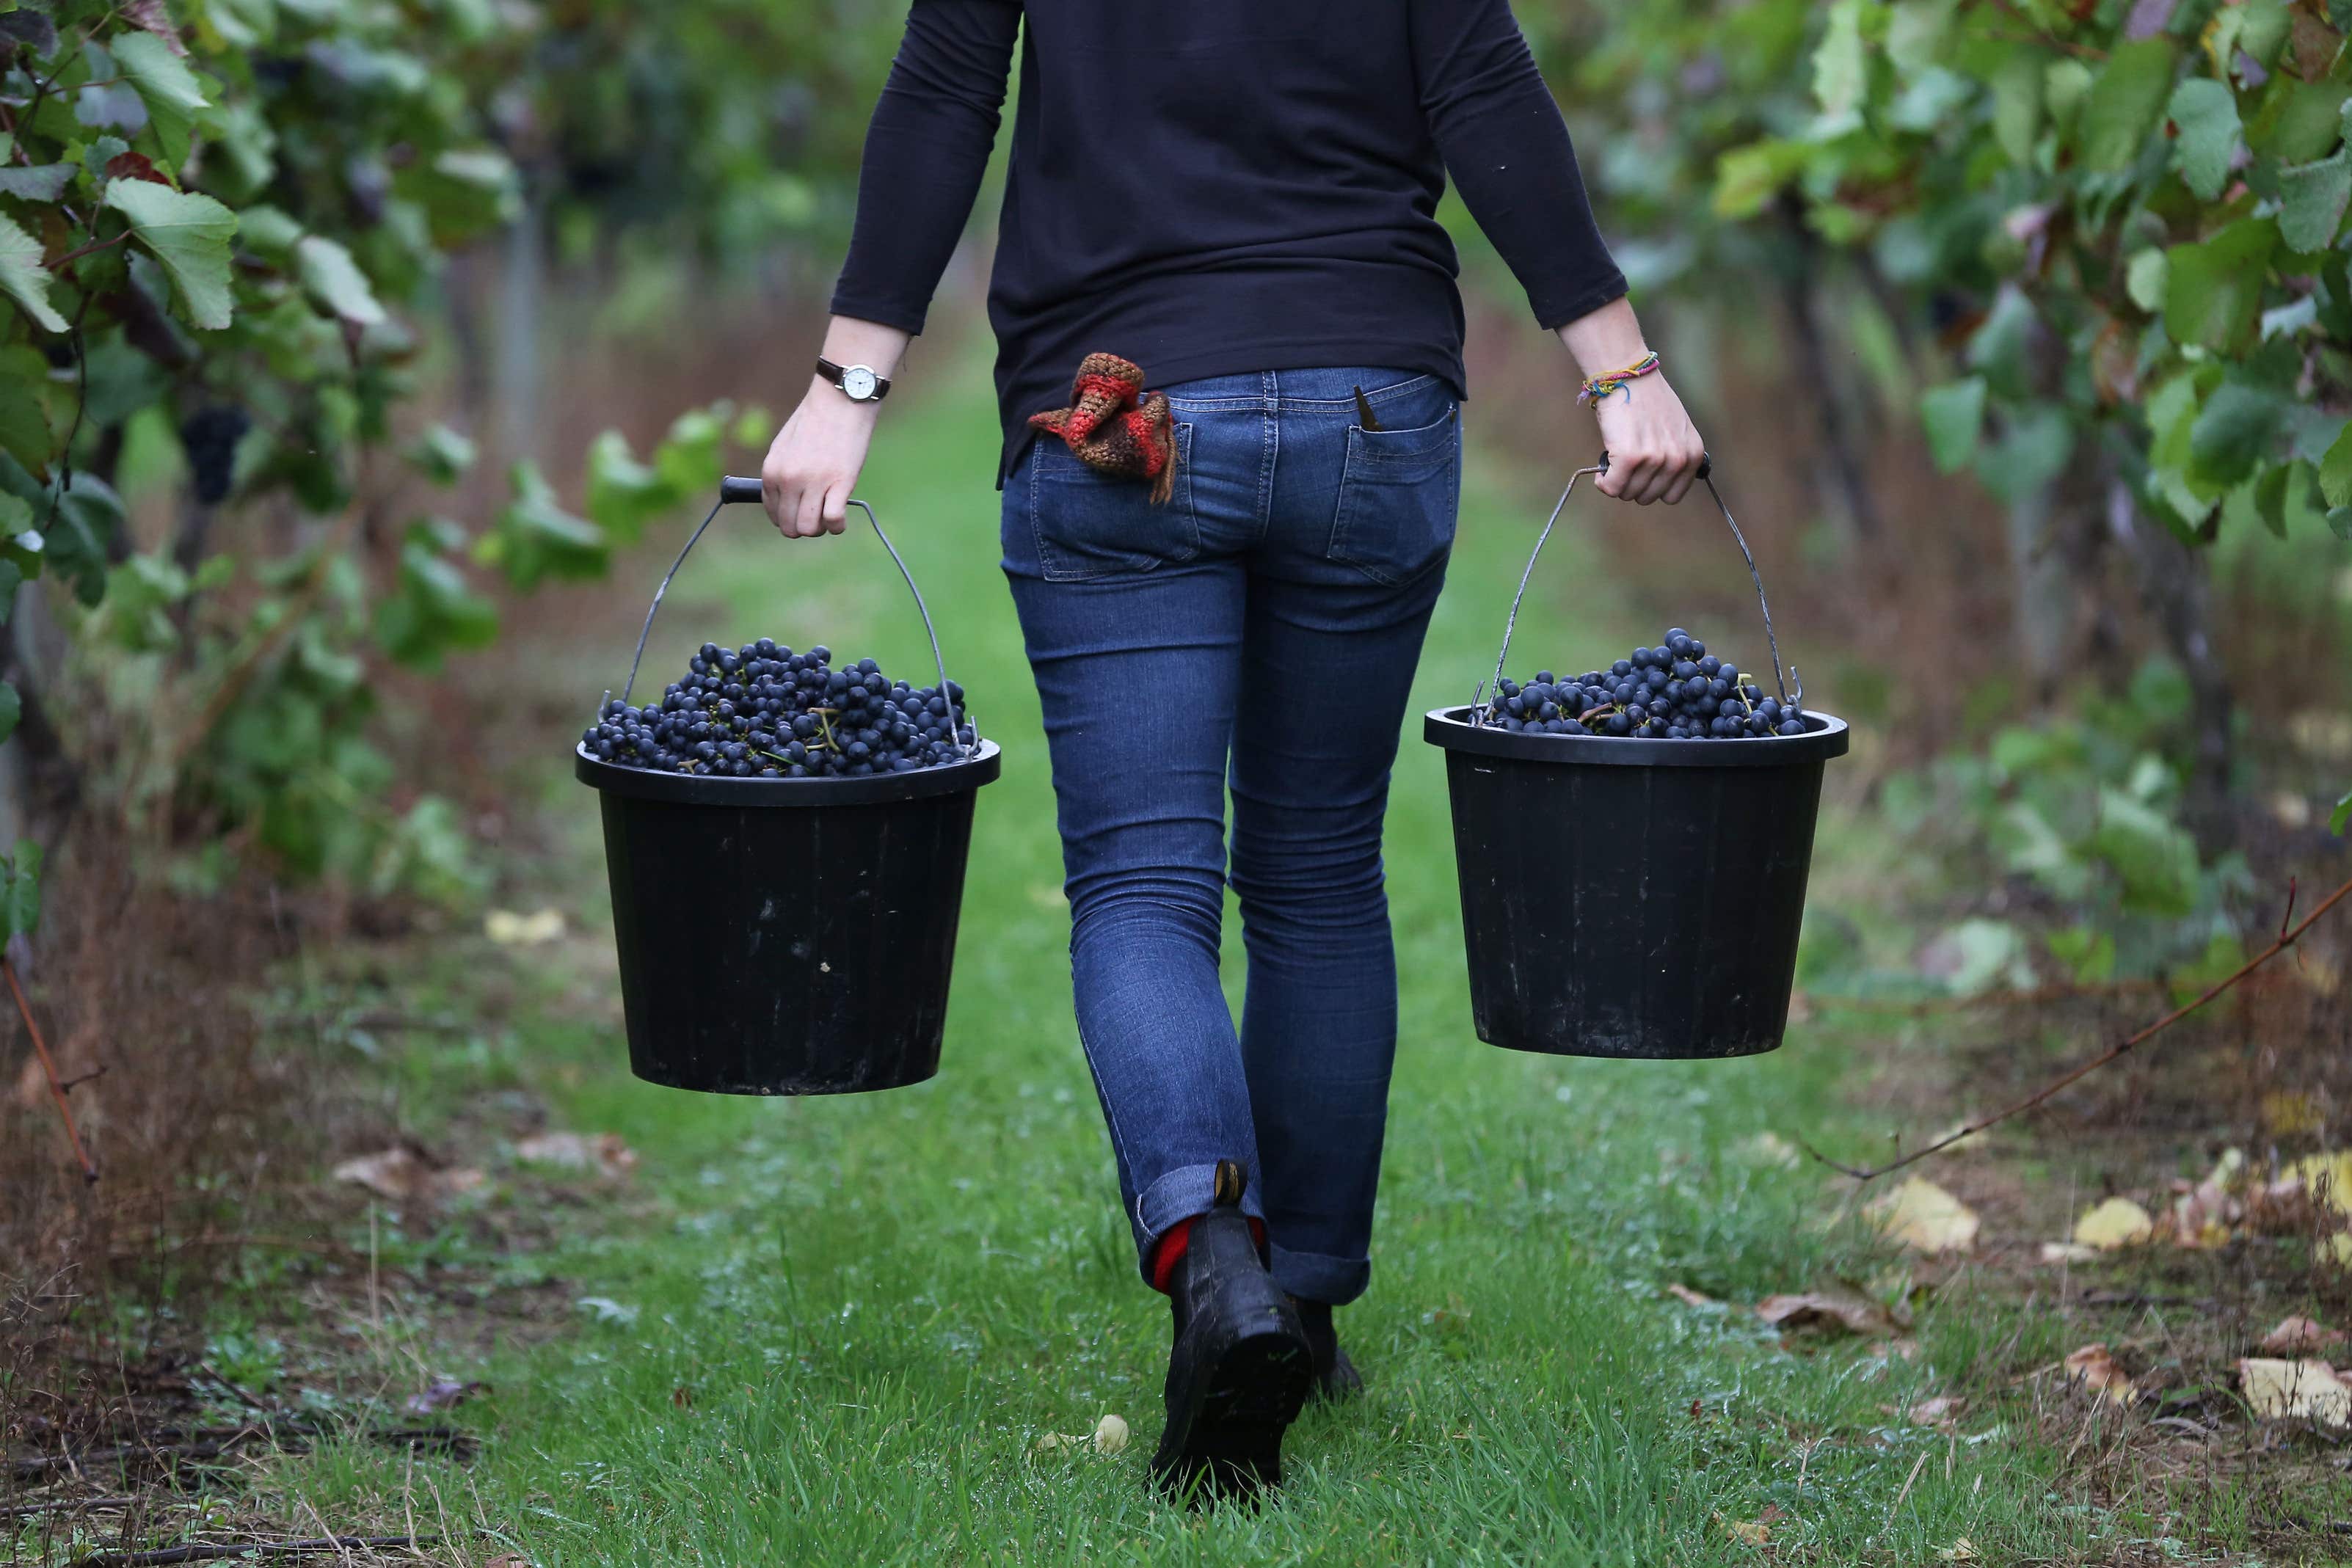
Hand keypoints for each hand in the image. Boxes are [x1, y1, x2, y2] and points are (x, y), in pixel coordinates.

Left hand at [761, 378, 879, 538]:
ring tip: (829, 517)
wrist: (840, 400)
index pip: (773, 513)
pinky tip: (841, 520)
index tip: (801, 511)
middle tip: (817, 516)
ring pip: (809, 528)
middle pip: (790, 526)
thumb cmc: (815, 421)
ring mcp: (814, 482)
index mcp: (771, 471)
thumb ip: (780, 473)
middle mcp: (789, 480)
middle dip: (804, 527)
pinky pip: (833, 520)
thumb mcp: (784, 446)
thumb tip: (784, 500)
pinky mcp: (840, 483)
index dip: (788, 517)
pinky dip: (838, 526)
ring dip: (820, 529)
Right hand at [1590, 373, 1706, 505]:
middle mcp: (1677, 459)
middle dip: (1632, 485)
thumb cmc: (1648, 400)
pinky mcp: (1629, 458)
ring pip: (1628, 494)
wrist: (1628, 377)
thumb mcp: (1677, 429)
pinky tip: (1602, 469)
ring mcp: (1654, 459)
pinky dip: (1603, 482)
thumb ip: (1674, 456)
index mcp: (1692, 454)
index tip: (1641, 476)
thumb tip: (1657, 482)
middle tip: (1624, 465)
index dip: (1652, 488)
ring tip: (1614, 461)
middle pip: (1648, 497)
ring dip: (1616, 482)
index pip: (1672, 496)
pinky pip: (1612, 487)